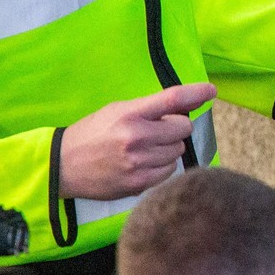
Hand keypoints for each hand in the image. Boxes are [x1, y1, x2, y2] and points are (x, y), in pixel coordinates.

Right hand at [59, 83, 215, 200]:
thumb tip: (188, 103)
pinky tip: (143, 164)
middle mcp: (137, 137)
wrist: (63, 166)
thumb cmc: (93, 133)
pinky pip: (169, 172)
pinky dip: (162, 167)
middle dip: (174, 128)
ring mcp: (139, 163)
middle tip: (156, 130)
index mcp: (130, 114)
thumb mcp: (117, 110)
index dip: (195, 93)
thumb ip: (149, 108)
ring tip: (144, 149)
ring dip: (167, 148)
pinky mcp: (138, 184)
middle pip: (182, 128)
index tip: (211, 90)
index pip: (172, 99)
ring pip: (177, 151)